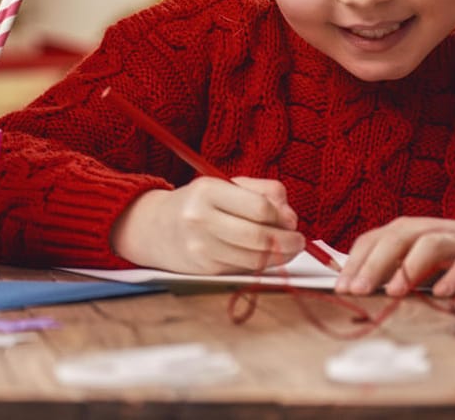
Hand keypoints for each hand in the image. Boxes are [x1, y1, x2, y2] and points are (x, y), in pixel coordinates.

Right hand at [111, 176, 304, 273]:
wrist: (155, 228)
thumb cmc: (199, 204)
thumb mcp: (226, 186)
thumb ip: (264, 191)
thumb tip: (290, 217)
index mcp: (207, 191)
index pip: (260, 208)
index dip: (283, 216)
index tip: (290, 219)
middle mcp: (200, 219)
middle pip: (261, 237)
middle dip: (289, 241)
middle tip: (299, 240)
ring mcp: (201, 247)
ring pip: (257, 258)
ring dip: (281, 256)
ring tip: (288, 249)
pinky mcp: (205, 269)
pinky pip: (245, 269)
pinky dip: (263, 265)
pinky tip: (266, 257)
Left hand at [335, 216, 454, 296]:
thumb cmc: (442, 254)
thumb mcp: (410, 257)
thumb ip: (387, 268)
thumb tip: (354, 287)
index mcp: (402, 230)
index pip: (370, 241)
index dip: (353, 263)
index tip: (340, 288)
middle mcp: (423, 229)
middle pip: (393, 240)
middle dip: (373, 265)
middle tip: (358, 290)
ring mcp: (451, 238)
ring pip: (428, 245)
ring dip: (409, 268)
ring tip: (393, 292)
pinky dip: (452, 276)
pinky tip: (440, 293)